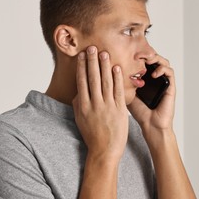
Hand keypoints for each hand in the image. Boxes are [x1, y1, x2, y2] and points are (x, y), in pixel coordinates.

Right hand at [72, 46, 127, 160]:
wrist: (105, 150)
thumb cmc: (92, 135)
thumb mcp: (80, 119)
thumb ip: (78, 103)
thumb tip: (79, 90)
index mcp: (82, 106)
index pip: (82, 81)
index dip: (82, 67)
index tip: (82, 55)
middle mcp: (94, 104)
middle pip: (93, 78)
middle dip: (92, 61)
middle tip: (92, 47)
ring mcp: (107, 107)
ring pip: (105, 82)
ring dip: (104, 66)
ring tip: (104, 53)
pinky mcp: (120, 110)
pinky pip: (118, 91)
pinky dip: (117, 79)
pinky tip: (116, 68)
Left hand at [128, 53, 175, 142]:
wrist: (150, 125)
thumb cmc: (139, 112)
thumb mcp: (126, 93)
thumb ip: (119, 82)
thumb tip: (105, 72)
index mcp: (145, 77)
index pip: (143, 59)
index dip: (137, 54)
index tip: (129, 54)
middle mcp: (155, 77)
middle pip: (153, 57)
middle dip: (145, 53)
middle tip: (136, 54)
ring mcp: (163, 81)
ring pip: (163, 61)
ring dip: (155, 58)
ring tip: (146, 60)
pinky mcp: (171, 86)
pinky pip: (170, 72)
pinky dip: (162, 69)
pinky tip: (153, 74)